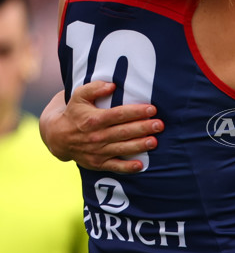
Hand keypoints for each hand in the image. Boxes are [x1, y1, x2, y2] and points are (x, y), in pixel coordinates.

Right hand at [41, 82, 163, 172]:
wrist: (58, 137)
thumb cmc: (74, 113)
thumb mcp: (78, 96)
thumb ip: (94, 88)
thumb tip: (112, 85)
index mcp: (94, 119)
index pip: (119, 114)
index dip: (136, 112)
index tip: (152, 109)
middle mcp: (97, 136)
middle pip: (124, 132)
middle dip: (143, 128)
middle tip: (159, 125)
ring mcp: (98, 151)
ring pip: (122, 148)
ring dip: (139, 146)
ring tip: (154, 142)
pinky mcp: (98, 163)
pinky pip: (115, 166)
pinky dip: (127, 167)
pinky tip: (140, 165)